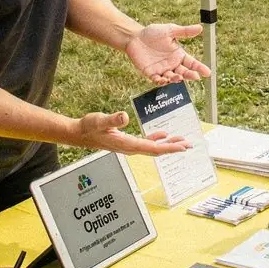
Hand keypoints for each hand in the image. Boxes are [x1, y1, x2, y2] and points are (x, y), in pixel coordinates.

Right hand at [75, 111, 190, 155]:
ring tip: (180, 141)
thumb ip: (112, 119)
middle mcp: (130, 148)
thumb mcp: (100, 120)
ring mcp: (129, 146)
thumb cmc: (89, 127)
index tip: (182, 146)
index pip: (152, 148)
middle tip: (188, 145)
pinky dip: (157, 140)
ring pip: (153, 147)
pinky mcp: (127, 142)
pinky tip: (163, 135)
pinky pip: (146, 143)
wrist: (79, 133)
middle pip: (156, 150)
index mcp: (127, 144)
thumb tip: (124, 117)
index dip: (169, 148)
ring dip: (167, 144)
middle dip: (173, 148)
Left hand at [126, 23, 210, 83]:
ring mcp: (162, 70)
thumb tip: (200, 28)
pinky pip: (157, 80)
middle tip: (195, 76)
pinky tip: (163, 80)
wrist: (135, 37)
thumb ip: (185, 31)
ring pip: (172, 78)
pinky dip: (161, 81)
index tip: (207, 72)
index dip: (200, 68)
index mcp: (178, 54)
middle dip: (190, 75)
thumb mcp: (170, 30)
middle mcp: (172, 64)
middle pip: (184, 73)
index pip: (192, 63)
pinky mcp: (151, 73)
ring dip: (176, 79)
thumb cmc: (153, 33)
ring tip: (178, 77)